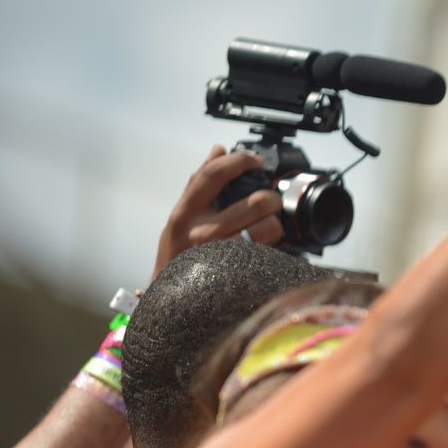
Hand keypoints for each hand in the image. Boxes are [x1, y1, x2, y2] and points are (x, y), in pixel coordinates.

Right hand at [153, 146, 285, 273]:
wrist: (171, 297)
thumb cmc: (178, 252)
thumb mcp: (181, 216)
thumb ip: (199, 183)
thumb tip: (218, 150)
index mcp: (185, 212)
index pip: (213, 174)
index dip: (240, 160)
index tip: (256, 160)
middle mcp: (201, 231)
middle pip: (255, 202)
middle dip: (272, 198)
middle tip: (271, 201)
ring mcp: (221, 254)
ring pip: (268, 228)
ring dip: (276, 224)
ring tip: (270, 225)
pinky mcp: (238, 272)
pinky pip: (269, 253)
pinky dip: (274, 246)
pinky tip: (268, 246)